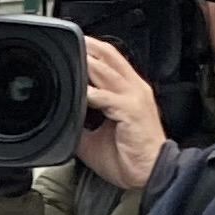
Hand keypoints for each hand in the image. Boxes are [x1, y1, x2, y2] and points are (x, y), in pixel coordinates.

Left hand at [77, 35, 165, 192]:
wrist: (151, 173)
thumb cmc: (130, 157)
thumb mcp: (98, 137)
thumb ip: (82, 123)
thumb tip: (62, 120)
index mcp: (130, 91)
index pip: (112, 60)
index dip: (94, 49)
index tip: (75, 45)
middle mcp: (134, 89)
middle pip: (110, 57)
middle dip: (88, 46)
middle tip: (69, 41)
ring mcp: (133, 98)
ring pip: (107, 71)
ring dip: (87, 62)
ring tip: (70, 55)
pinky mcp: (131, 111)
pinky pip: (106, 97)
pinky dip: (90, 92)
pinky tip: (78, 89)